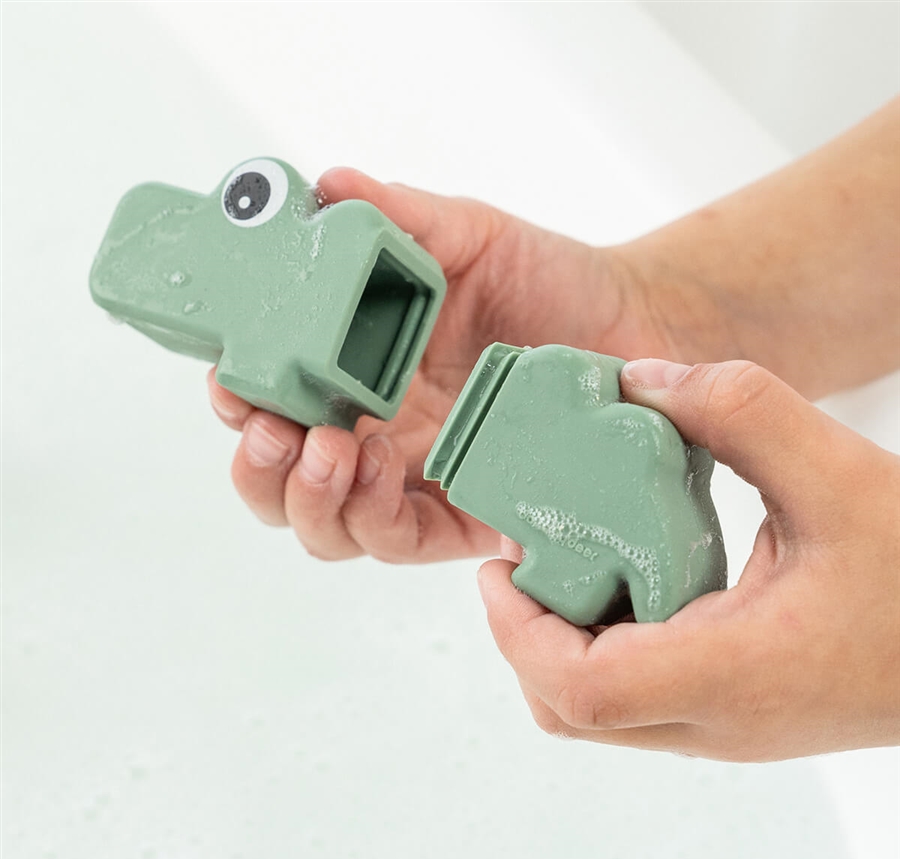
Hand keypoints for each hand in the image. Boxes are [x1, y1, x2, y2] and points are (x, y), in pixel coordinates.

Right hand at [208, 169, 704, 562]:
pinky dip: (371, 515)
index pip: (271, 401)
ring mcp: (416, 480)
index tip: (228, 377)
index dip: (236, 401)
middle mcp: (375, 433)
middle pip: (281, 481)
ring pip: (326, 527)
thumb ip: (397, 217)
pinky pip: (397, 539)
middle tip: (270, 429)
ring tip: (330, 448)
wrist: (630, 319)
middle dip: (259, 466)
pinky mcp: (464, 515)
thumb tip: (325, 188)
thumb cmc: (546, 279)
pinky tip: (378, 470)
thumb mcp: (465, 235)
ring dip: (308, 497)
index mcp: (356, 373)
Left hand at [479, 359, 899, 760]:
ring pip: (599, 709)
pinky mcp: (735, 711)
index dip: (516, 632)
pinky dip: (604, 641)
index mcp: (733, 674)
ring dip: (560, 638)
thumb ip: (741, 410)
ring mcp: (725, 726)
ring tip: (570, 555)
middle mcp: (717, 720)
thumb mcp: (843, 474)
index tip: (498, 564)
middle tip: (527, 553)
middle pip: (568, 709)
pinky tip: (627, 572)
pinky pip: (637, 695)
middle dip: (524, 633)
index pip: (581, 690)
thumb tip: (641, 381)